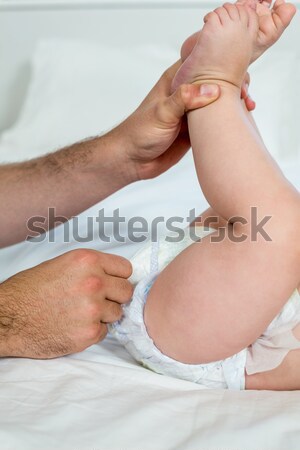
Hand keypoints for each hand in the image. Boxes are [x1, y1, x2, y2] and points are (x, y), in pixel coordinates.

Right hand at [0, 249, 132, 357]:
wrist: (7, 318)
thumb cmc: (28, 291)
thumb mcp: (61, 265)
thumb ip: (91, 269)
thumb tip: (112, 277)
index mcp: (87, 261)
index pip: (126, 269)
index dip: (118, 277)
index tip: (112, 283)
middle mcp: (94, 282)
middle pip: (126, 291)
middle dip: (114, 297)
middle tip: (97, 301)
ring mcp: (93, 309)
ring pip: (117, 313)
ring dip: (103, 315)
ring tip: (79, 313)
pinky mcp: (89, 333)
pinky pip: (104, 332)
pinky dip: (92, 331)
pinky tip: (72, 326)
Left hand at [117, 61, 254, 180]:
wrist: (133, 161)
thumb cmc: (139, 132)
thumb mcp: (161, 113)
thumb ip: (184, 99)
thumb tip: (212, 89)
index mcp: (176, 81)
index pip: (203, 61)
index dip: (221, 61)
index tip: (238, 67)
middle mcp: (186, 93)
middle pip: (215, 80)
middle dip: (233, 83)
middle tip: (246, 92)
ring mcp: (193, 111)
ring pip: (219, 101)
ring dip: (234, 102)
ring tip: (248, 106)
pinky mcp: (197, 130)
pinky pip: (216, 121)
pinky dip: (229, 119)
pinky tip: (241, 120)